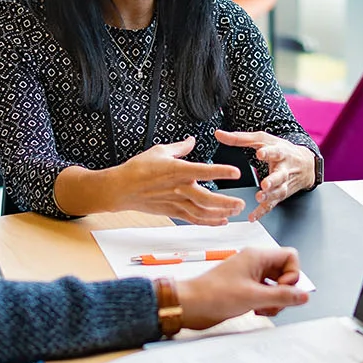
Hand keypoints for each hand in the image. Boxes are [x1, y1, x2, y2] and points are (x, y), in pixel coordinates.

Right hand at [110, 137, 244, 225]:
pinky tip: (220, 221)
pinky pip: (193, 219)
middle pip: (207, 199)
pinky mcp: (172, 211)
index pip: (204, 171)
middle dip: (226, 202)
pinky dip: (208, 222)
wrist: (121, 188)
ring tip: (235, 212)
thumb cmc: (138, 168)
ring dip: (221, 213)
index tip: (236, 172)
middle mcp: (179, 188)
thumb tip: (192, 141)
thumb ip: (180, 147)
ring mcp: (176, 202)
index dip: (221, 171)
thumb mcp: (160, 151)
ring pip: (203, 212)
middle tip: (241, 203)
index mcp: (178, 170)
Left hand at [175, 247, 310, 329]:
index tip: (282, 289)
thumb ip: (282, 296)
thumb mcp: (253, 297)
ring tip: (263, 309)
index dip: (292, 275)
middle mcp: (255, 264)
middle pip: (285, 273)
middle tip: (273, 303)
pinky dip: (266, 304)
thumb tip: (304, 295)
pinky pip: (266, 294)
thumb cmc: (214, 295)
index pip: (290, 256)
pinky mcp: (245, 289)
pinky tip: (256, 311)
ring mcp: (250, 276)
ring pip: (276, 285)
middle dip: (284, 291)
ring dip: (275, 300)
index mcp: (257, 257)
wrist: (190, 305)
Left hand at [214, 130, 317, 220]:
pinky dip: (263, 211)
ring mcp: (284, 184)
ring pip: (278, 192)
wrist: (305, 164)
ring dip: (269, 196)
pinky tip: (253, 216)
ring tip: (259, 197)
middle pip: (280, 176)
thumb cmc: (282, 150)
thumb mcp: (263, 139)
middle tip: (265, 184)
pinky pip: (272, 204)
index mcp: (281, 152)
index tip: (260, 153)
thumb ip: (240, 138)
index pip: (276, 151)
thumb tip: (218, 134)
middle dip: (273, 180)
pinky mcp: (280, 195)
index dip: (269, 153)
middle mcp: (284, 169)